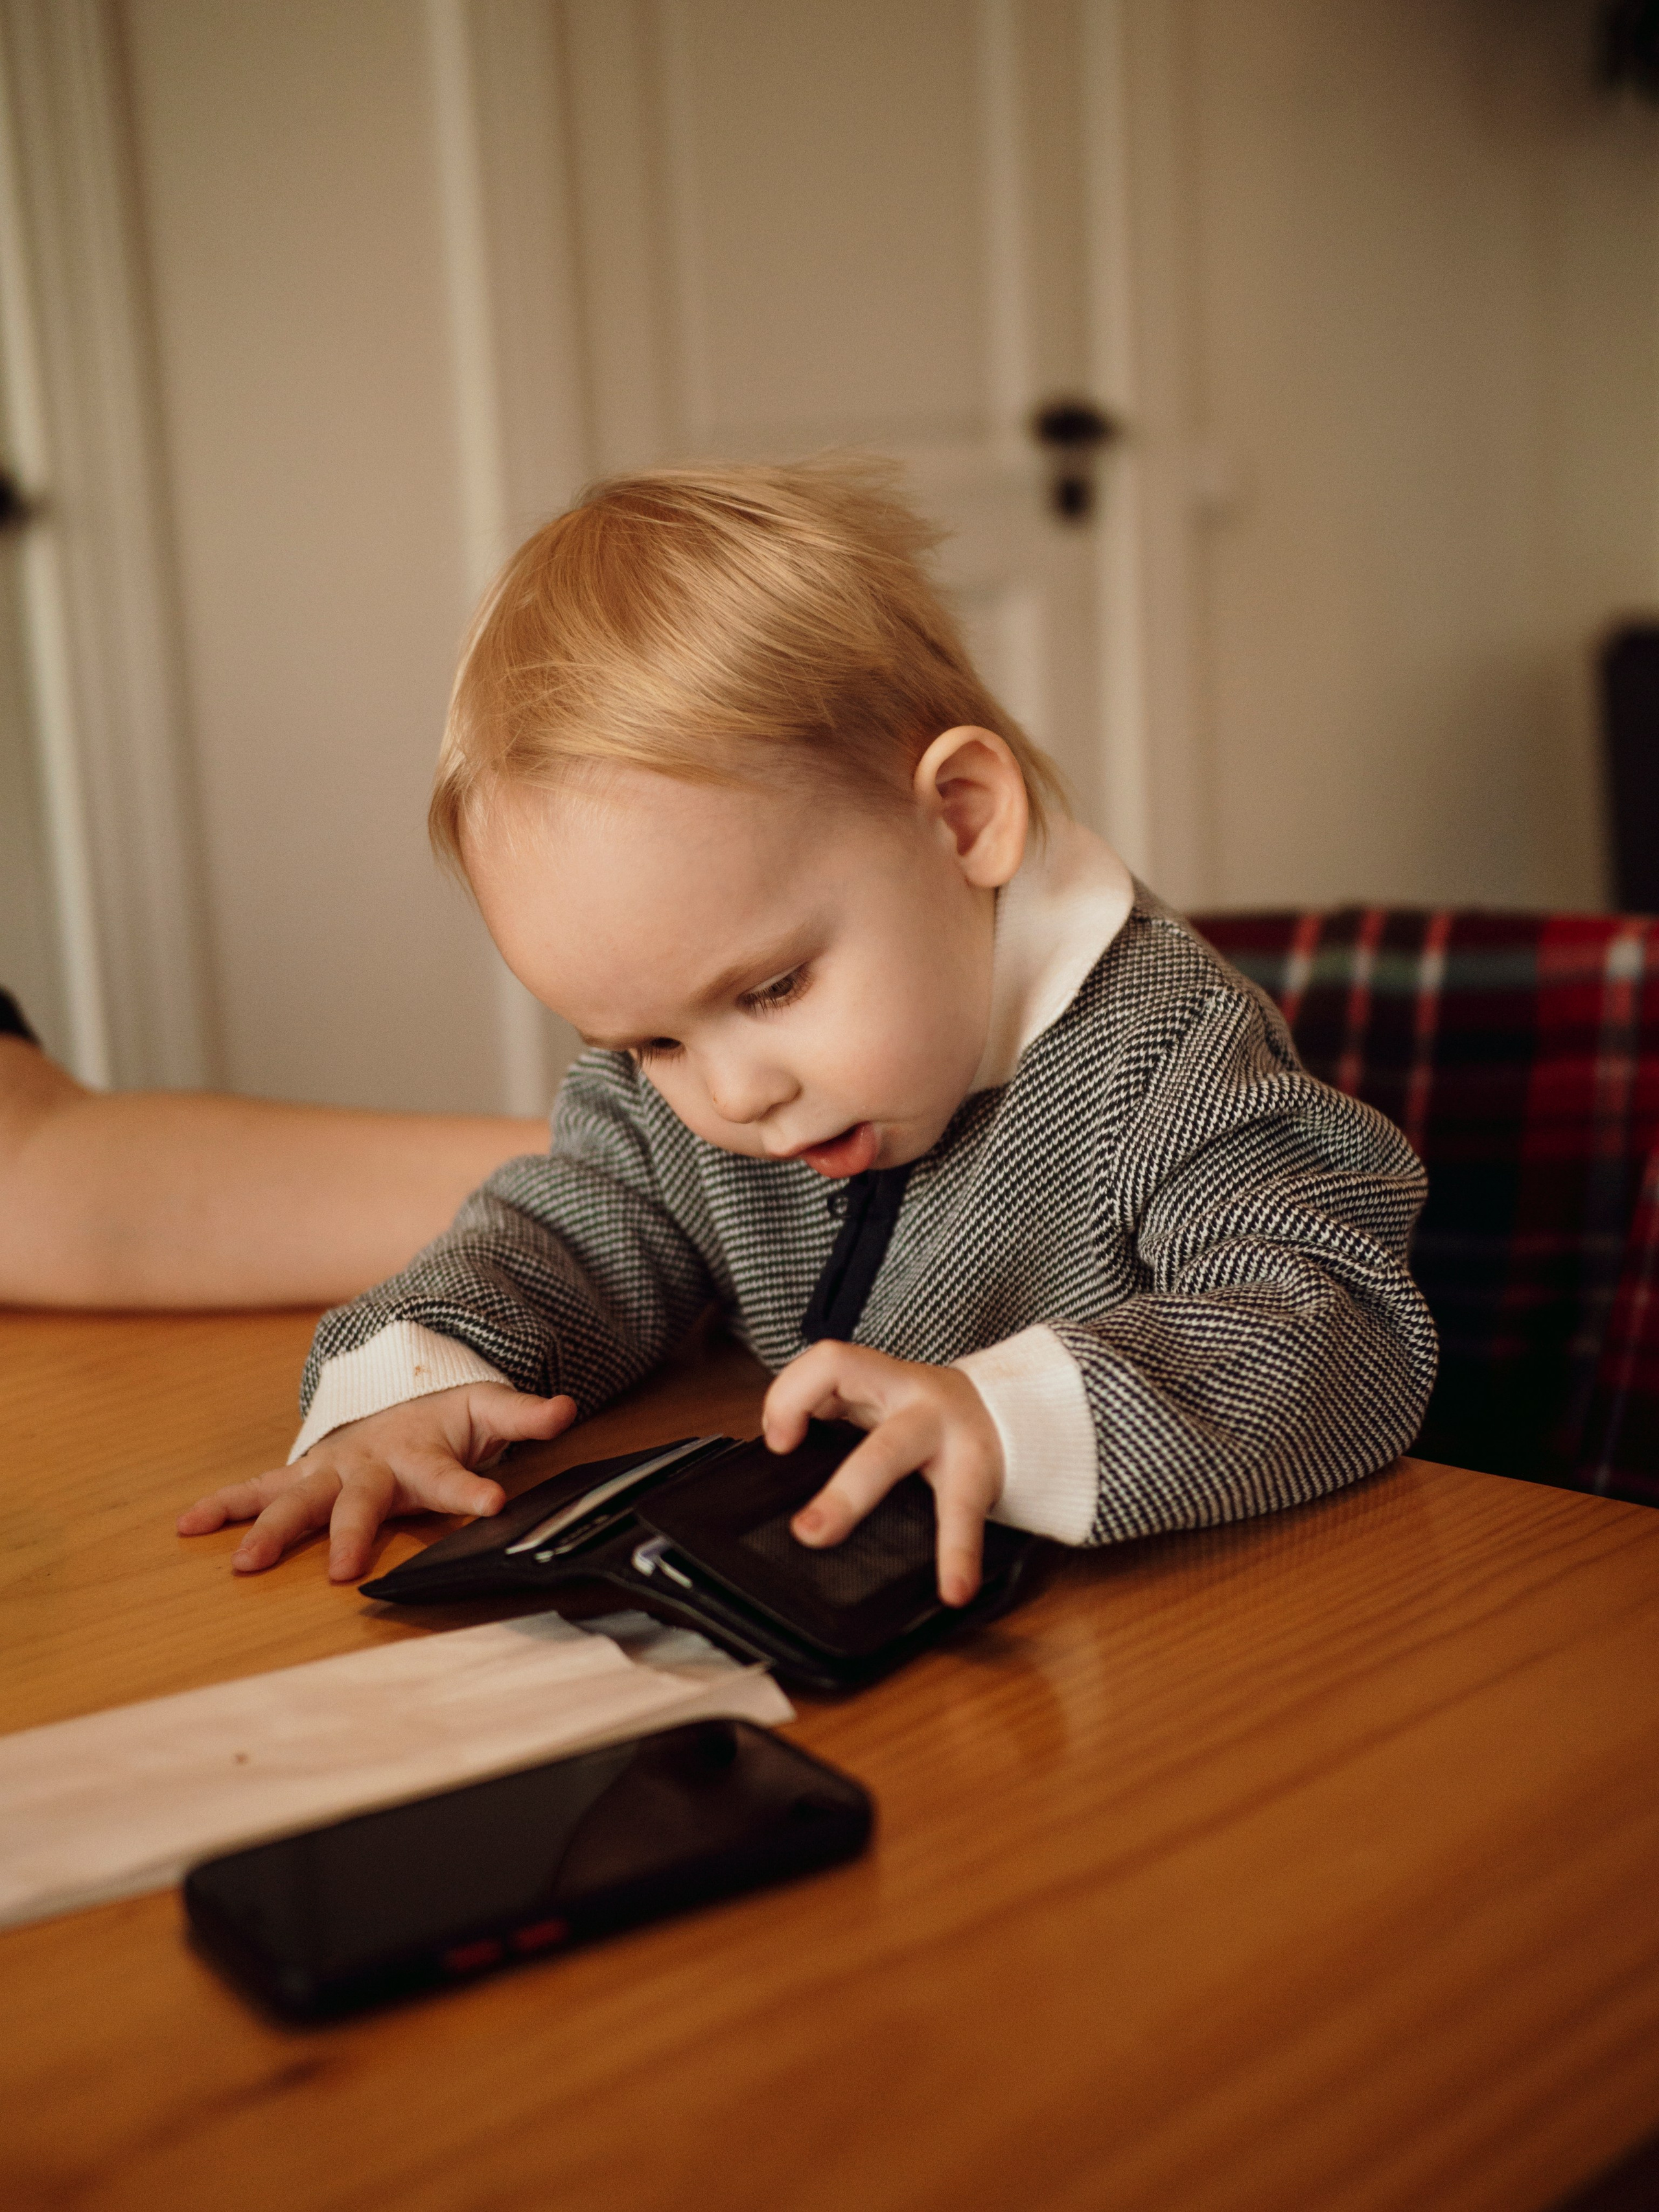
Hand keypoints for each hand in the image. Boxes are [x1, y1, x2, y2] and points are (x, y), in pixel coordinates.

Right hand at [176, 1383, 576, 1581]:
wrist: (396, 1395)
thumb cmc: (444, 1417)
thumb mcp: (490, 1411)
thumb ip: (526, 1416)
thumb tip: (568, 1407)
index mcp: (421, 1455)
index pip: (450, 1476)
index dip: (471, 1492)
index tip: (494, 1505)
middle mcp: (370, 1466)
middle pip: (359, 1502)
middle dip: (349, 1533)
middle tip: (340, 1569)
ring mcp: (331, 1471)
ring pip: (296, 1500)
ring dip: (268, 1529)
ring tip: (243, 1563)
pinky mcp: (302, 1477)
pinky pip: (256, 1490)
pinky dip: (220, 1505)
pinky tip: (185, 1525)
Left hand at [762, 1343, 1003, 1606]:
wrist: (1005, 1408)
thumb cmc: (924, 1412)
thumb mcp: (879, 1396)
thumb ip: (837, 1412)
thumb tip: (780, 1463)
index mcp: (882, 1379)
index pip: (831, 1364)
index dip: (793, 1397)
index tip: (779, 1443)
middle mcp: (918, 1401)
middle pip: (878, 1441)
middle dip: (843, 1492)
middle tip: (808, 1532)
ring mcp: (950, 1437)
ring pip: (911, 1468)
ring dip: (883, 1513)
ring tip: (867, 1560)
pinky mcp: (976, 1474)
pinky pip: (965, 1513)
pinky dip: (960, 1554)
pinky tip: (955, 1589)